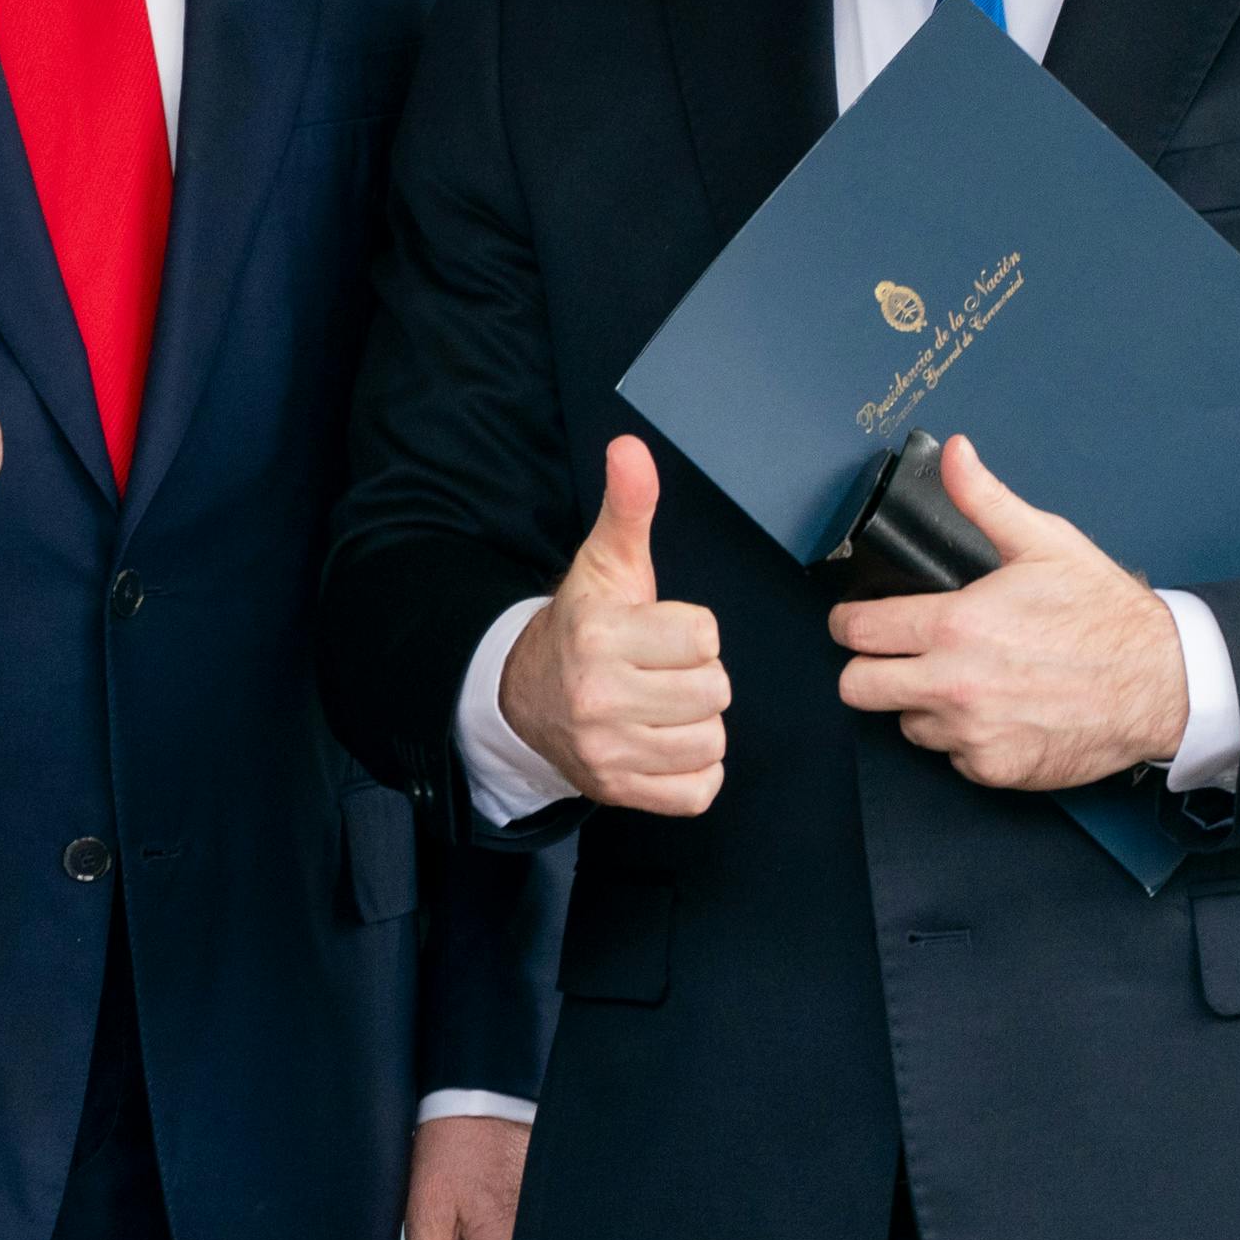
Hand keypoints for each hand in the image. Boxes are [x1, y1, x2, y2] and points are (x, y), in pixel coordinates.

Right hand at [495, 435, 726, 815]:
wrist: (525, 695)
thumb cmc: (585, 624)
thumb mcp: (605, 563)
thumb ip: (628, 506)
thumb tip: (631, 446)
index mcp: (600, 636)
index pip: (703, 636)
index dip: (692, 631)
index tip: (661, 631)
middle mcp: (599, 698)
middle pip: (714, 691)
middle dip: (698, 677)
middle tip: (661, 670)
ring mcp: (607, 753)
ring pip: (711, 741)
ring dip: (698, 724)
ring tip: (663, 705)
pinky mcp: (619, 792)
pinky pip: (699, 791)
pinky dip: (693, 771)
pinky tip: (665, 742)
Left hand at [826, 435, 1185, 789]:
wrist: (1162, 682)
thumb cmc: (1105, 613)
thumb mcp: (1044, 542)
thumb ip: (984, 499)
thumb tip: (955, 454)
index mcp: (955, 625)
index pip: (857, 632)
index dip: (850, 623)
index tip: (856, 623)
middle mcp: (953, 684)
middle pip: (857, 689)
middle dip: (869, 669)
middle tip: (894, 656)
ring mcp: (973, 733)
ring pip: (906, 724)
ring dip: (922, 705)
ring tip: (962, 681)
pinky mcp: (995, 769)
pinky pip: (951, 757)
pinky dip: (964, 739)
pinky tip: (996, 711)